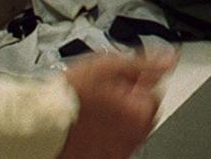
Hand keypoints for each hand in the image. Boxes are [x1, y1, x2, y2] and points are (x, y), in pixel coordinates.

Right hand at [58, 50, 175, 158]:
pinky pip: (115, 145)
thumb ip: (143, 63)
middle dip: (131, 100)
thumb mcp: (109, 66)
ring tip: (95, 109)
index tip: (122, 79)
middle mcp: (133, 136)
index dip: (137, 82)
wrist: (40, 122)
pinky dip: (108, 135)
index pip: (154, 93)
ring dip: (120, 118)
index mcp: (139, 112)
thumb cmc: (70, 95)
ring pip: (129, 129)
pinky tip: (92, 126)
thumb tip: (170, 60)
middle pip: (143, 113)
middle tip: (106, 92)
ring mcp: (119, 152)